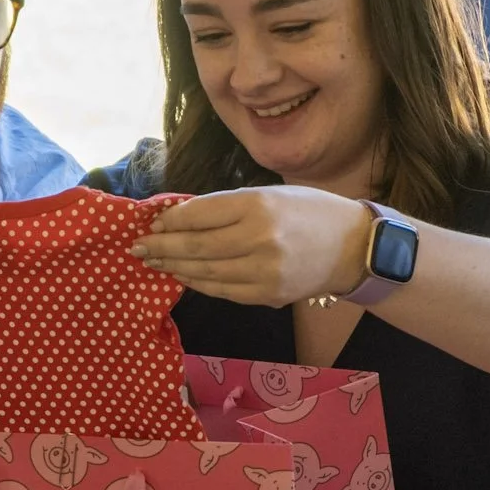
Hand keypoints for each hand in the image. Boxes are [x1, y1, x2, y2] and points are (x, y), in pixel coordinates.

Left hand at [130, 185, 371, 306]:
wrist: (352, 246)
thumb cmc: (308, 212)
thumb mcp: (270, 194)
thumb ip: (227, 207)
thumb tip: (179, 218)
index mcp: (258, 206)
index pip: (200, 214)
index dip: (171, 221)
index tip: (152, 224)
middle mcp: (259, 239)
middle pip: (195, 246)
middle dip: (161, 247)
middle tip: (138, 248)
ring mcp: (263, 272)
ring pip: (204, 272)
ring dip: (173, 267)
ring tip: (153, 262)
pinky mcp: (266, 295)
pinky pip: (221, 290)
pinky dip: (197, 283)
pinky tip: (181, 275)